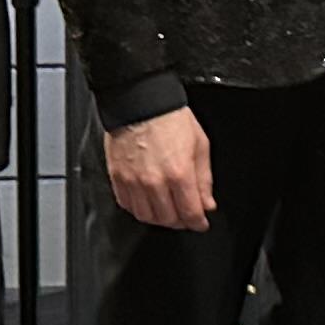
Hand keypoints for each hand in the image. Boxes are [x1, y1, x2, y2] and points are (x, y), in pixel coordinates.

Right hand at [105, 105, 215, 228]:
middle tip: (185, 216)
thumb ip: (204, 179)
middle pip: (168, 219)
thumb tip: (207, 203)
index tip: (200, 223)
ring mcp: (133, 182)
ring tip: (167, 210)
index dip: (198, 223)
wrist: (140, 101)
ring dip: (159, 218)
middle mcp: (155, 182)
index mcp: (179, 173)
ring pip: (146, 216)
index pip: (190, 213)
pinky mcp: (117, 178)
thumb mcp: (199, 145)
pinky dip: (139, 208)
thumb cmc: (170, 117)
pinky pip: (127, 205)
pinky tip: (148, 201)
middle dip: (180, 222)